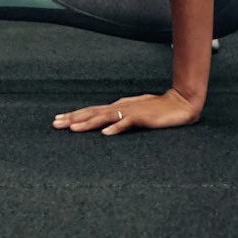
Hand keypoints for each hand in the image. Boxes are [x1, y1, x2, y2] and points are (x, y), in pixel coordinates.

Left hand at [53, 89, 201, 135]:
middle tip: (55, 124)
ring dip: (88, 123)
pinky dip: (116, 128)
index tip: (58, 119)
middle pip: (93, 112)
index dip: (75, 115)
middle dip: (73, 118)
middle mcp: (121, 107)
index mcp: (119, 106)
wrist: (182, 103)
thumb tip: (104, 125)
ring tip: (73, 129)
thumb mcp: (136, 113)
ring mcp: (132, 112)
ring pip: (105, 117)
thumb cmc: (159, 109)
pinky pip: (128, 123)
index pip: (92, 110)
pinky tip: (105, 134)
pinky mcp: (144, 118)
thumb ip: (121, 117)